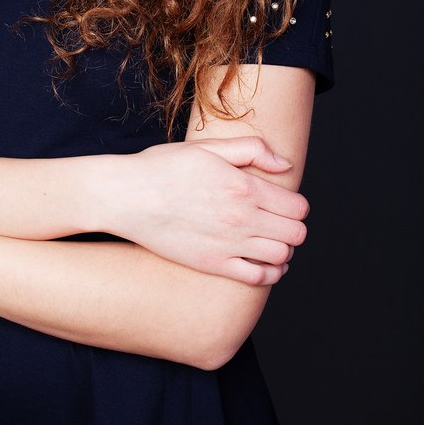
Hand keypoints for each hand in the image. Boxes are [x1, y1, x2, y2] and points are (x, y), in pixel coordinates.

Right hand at [100, 137, 308, 285]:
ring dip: (284, 248)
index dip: (296, 204)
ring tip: (271, 239)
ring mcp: (228, 244)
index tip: (283, 200)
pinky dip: (270, 272)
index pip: (297, 206)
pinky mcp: (213, 264)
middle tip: (278, 219)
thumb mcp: (208, 147)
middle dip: (293, 226)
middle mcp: (242, 218)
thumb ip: (251, 150)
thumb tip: (285, 164)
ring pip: (282, 256)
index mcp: (243, 187)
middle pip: (295, 233)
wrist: (127, 196)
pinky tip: (265, 262)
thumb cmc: (163, 167)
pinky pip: (258, 277)